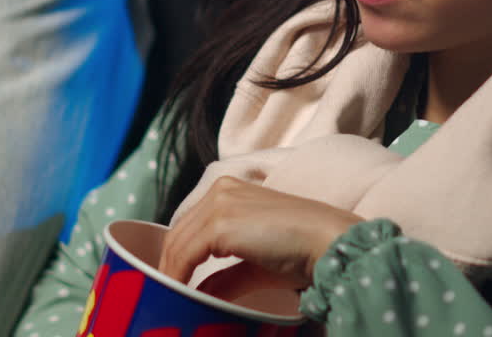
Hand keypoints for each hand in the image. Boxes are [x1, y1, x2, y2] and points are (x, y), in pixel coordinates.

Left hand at [157, 177, 361, 296]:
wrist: (327, 242)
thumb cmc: (302, 251)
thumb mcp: (255, 265)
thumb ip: (224, 277)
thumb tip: (198, 294)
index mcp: (229, 190)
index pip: (189, 227)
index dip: (176, 258)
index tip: (172, 283)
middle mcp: (220, 190)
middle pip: (178, 235)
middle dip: (168, 267)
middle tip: (164, 297)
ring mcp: (219, 204)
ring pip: (177, 245)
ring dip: (170, 275)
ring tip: (169, 301)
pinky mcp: (220, 222)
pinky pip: (184, 255)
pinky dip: (176, 277)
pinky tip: (177, 294)